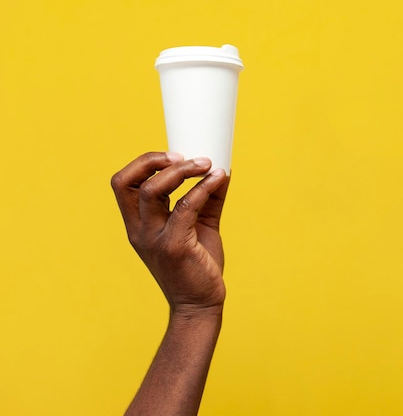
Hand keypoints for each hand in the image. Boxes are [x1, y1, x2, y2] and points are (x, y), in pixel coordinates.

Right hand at [111, 152, 229, 315]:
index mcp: (138, 225)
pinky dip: (202, 189)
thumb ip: (207, 199)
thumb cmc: (198, 266)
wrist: (201, 304)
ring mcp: (153, 240)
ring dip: (182, 171)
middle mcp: (139, 231)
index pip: (123, 184)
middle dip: (154, 161)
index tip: (173, 156)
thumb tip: (222, 170)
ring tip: (207, 164)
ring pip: (153, 191)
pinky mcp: (174, 247)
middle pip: (128, 183)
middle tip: (186, 157)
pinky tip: (219, 179)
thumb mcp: (200, 227)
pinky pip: (184, 208)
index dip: (143, 163)